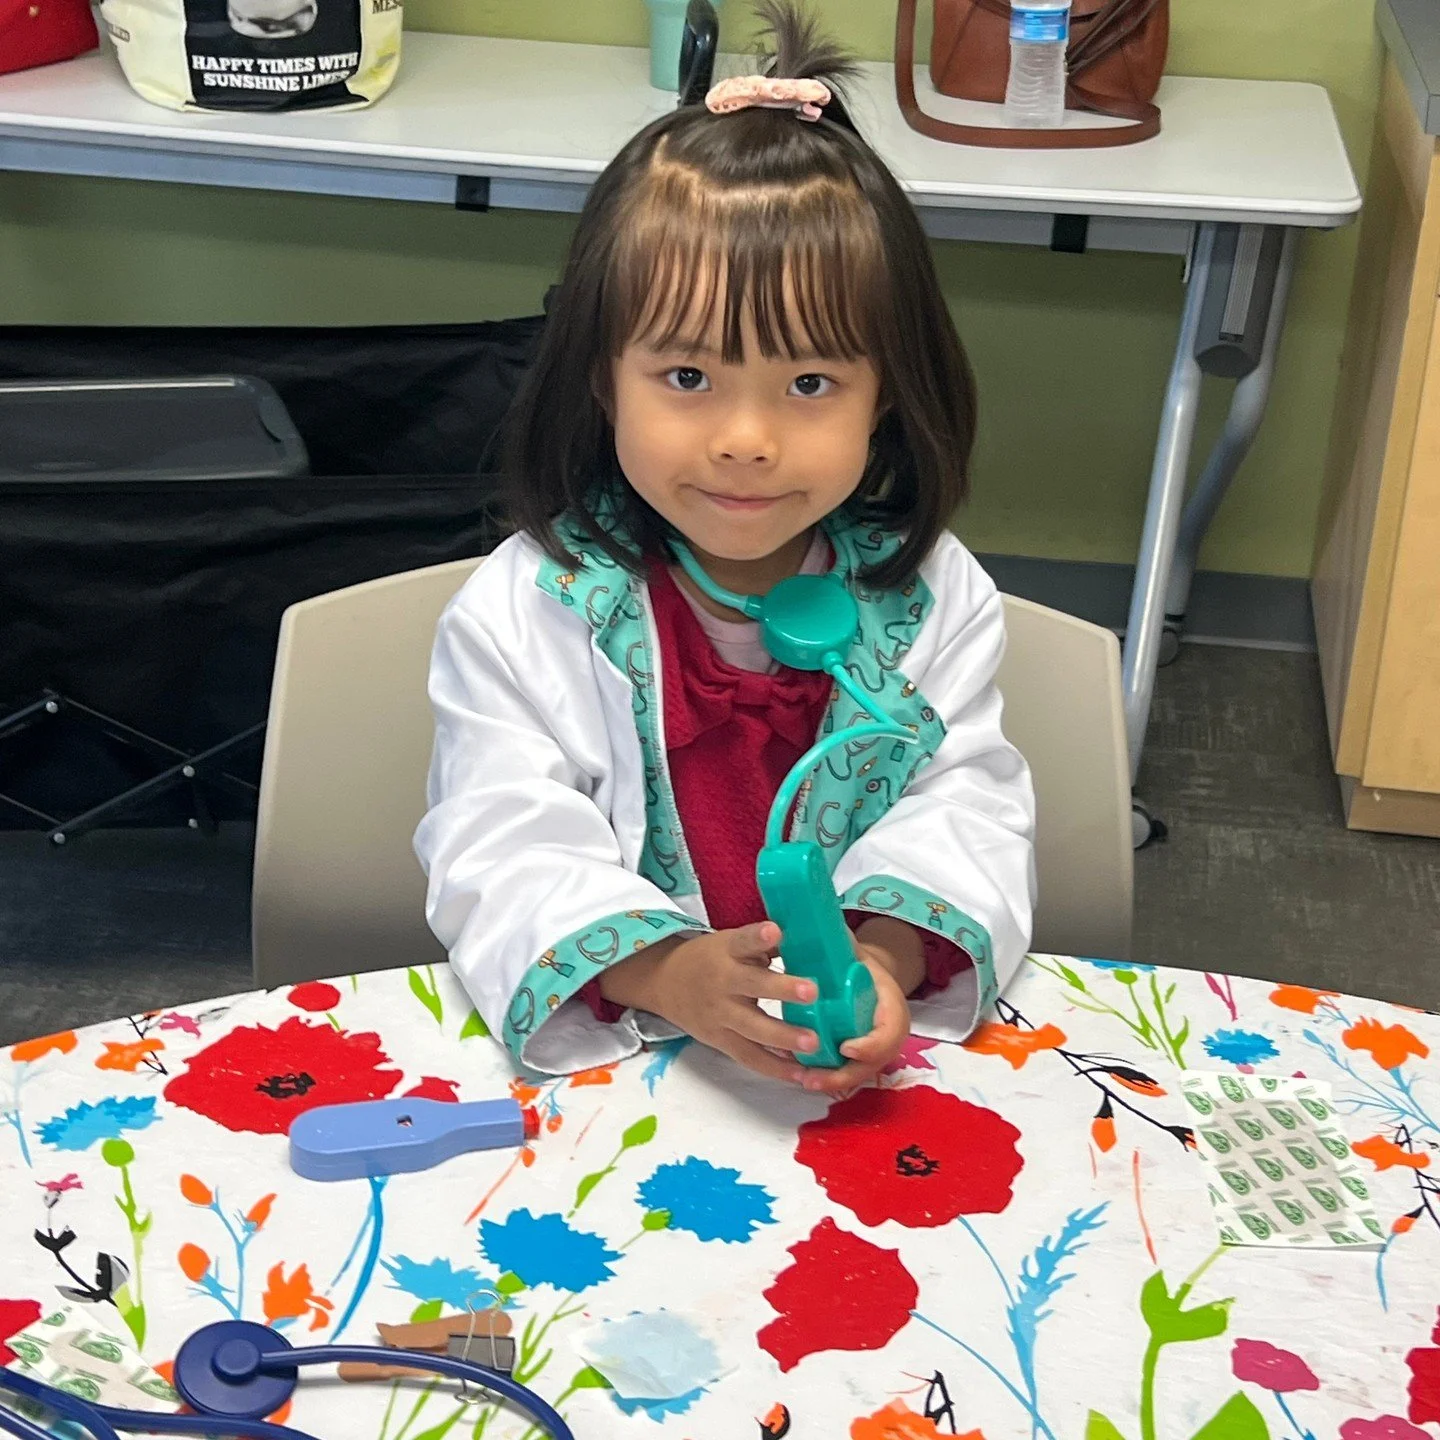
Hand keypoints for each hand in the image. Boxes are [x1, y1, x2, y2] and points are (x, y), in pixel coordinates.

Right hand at [598, 922, 819, 1084]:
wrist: (664, 983)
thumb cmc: (710, 959)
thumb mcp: (731, 944)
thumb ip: (765, 946)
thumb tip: (810, 942)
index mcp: (727, 951)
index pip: (743, 941)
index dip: (758, 938)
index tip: (775, 931)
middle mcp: (723, 982)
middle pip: (753, 986)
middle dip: (783, 990)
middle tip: (812, 991)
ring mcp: (720, 1015)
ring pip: (753, 1029)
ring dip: (784, 1037)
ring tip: (813, 1043)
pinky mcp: (720, 1041)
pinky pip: (750, 1057)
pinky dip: (775, 1068)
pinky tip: (801, 1074)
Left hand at [796, 944, 912, 1095]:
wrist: (867, 974)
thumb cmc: (856, 961)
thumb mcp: (853, 950)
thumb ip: (840, 941)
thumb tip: (815, 923)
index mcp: (891, 1005)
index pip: (890, 1032)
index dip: (871, 1045)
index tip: (846, 1047)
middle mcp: (887, 1031)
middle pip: (873, 1062)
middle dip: (845, 1073)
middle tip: (813, 1077)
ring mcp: (874, 1047)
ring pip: (858, 1072)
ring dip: (832, 1081)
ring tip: (803, 1081)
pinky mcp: (859, 1057)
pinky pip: (847, 1072)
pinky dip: (828, 1078)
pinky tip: (802, 1078)